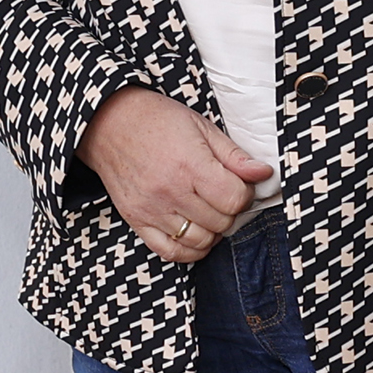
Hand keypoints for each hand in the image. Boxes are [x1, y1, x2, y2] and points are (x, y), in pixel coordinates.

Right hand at [75, 87, 271, 264]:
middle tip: (222, 194)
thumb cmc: (157, 120)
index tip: (239, 183)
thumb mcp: (201, 127)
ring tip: (208, 211)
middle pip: (220, 222)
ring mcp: (152, 209)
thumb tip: (264, 173)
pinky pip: (170, 252)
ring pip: (200, 241)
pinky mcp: (137, 220)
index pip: (235, 199)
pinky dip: (189, 250)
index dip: (245, 193)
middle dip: (229, 210)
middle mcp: (171, 191)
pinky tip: (195, 234)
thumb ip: (234, 155)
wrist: (109, 122)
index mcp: (190, 164)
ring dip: (212, 230)